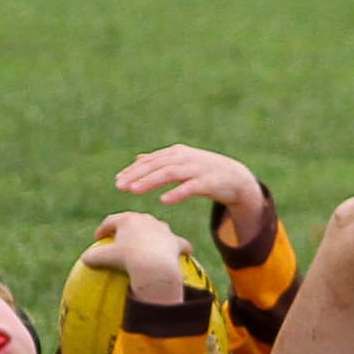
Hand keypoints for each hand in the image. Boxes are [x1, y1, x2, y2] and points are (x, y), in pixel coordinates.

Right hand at [83, 211, 191, 303]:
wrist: (155, 266)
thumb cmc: (128, 259)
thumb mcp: (105, 258)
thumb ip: (93, 256)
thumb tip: (85, 258)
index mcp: (128, 220)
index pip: (112, 221)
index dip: (104, 228)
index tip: (99, 237)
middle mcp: (147, 220)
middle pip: (134, 221)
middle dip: (128, 228)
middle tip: (122, 238)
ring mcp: (162, 230)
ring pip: (156, 229)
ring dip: (151, 235)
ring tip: (147, 244)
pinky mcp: (175, 241)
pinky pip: (177, 244)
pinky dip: (177, 247)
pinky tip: (181, 253)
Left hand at [115, 144, 261, 209]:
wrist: (236, 177)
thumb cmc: (204, 171)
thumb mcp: (181, 162)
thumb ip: (160, 161)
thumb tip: (138, 159)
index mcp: (176, 153)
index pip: (150, 161)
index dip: (133, 170)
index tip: (117, 180)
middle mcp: (185, 158)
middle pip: (156, 165)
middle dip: (136, 175)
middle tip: (119, 186)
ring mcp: (197, 169)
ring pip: (169, 173)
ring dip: (150, 181)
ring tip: (133, 190)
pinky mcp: (209, 182)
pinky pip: (190, 187)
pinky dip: (177, 193)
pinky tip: (164, 200)